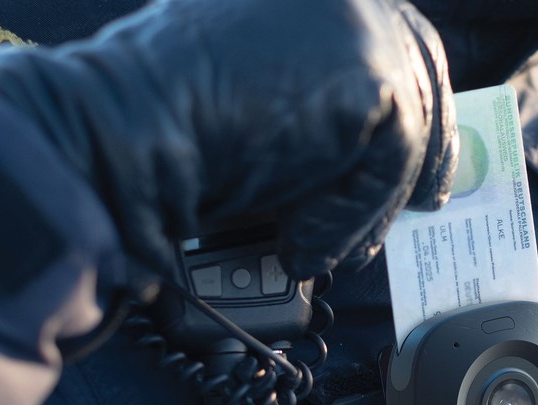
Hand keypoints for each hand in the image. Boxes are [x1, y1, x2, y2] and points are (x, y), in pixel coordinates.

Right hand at [0, 0, 457, 277]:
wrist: (109, 133)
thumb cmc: (151, 126)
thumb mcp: (245, 97)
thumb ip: (305, 99)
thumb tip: (357, 145)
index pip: (386, 26)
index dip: (411, 89)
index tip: (426, 148)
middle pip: (417, 60)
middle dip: (426, 141)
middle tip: (429, 199)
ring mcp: (354, 19)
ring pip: (404, 122)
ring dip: (365, 201)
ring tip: (317, 248)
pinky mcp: (366, 71)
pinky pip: (389, 161)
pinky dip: (349, 216)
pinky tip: (304, 244)